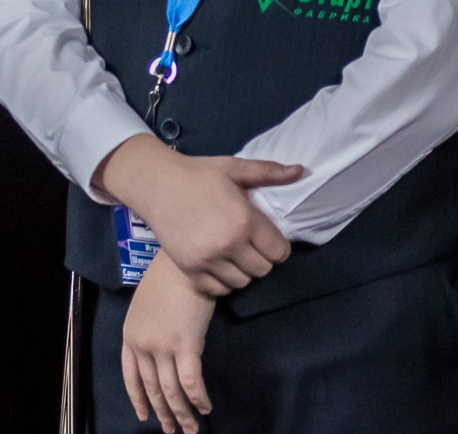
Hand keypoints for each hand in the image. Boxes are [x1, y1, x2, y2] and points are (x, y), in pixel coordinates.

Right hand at [96, 133, 302, 294]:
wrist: (155, 184)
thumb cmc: (198, 174)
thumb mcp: (234, 168)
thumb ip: (269, 172)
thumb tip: (302, 171)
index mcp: (244, 219)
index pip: (279, 252)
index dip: (277, 246)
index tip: (265, 237)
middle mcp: (228, 243)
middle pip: (263, 270)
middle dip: (260, 258)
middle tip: (248, 243)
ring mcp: (207, 259)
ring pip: (242, 282)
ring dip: (242, 271)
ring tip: (233, 254)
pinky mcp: (190, 269)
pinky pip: (218, 289)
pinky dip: (222, 281)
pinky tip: (217, 263)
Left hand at [122, 253, 217, 432]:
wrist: (181, 263)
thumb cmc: (166, 279)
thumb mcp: (145, 306)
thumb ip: (147, 330)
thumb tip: (158, 351)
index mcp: (130, 336)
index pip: (131, 377)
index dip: (138, 399)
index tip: (144, 416)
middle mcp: (143, 345)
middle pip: (152, 389)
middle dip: (163, 413)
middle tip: (172, 430)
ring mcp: (163, 347)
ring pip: (172, 391)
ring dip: (183, 414)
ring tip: (191, 429)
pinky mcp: (186, 346)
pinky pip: (192, 382)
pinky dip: (199, 399)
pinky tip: (206, 408)